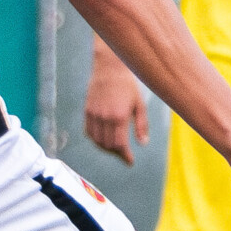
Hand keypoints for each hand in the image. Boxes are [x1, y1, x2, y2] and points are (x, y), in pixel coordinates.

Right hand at [83, 47, 150, 163]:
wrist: (109, 69)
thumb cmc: (128, 86)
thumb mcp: (139, 104)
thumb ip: (141, 125)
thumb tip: (143, 143)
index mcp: (119, 116)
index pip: (120, 144)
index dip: (125, 156)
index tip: (130, 161)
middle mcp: (105, 117)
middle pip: (108, 145)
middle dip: (117, 153)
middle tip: (124, 154)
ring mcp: (94, 114)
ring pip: (97, 141)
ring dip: (106, 148)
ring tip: (115, 148)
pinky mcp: (87, 111)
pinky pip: (89, 132)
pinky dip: (96, 140)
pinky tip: (104, 139)